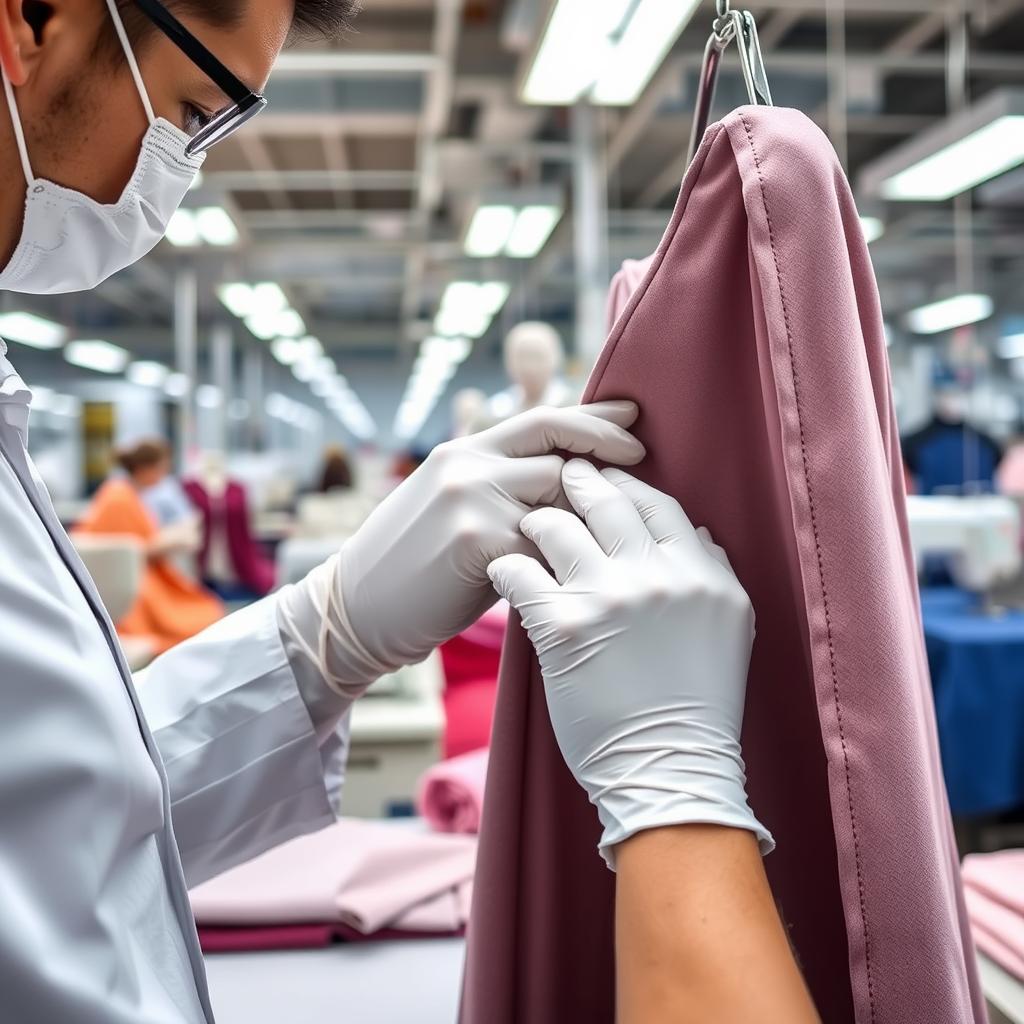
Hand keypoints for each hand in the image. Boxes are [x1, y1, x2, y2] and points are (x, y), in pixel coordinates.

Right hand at [277, 403, 644, 699]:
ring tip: (620, 538)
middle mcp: (467, 467)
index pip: (542, 419)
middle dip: (612, 461)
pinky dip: (566, 565)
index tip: (634, 422)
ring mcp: (470, 502)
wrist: (355, 610)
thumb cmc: (411, 566)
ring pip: (559, 499)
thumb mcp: (448, 507)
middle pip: (560, 452)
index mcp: (463, 453)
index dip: (594, 419)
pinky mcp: (475, 543)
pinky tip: (584, 579)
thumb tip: (568, 484)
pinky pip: (545, 549)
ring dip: (591, 520)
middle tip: (650, 471)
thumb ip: (499, 488)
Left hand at [487, 459, 771, 865]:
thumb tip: (694, 530)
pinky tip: (501, 571)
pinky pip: (519, 572)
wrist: (670, 768)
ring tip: (527, 528)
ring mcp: (610, 596)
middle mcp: (659, 574)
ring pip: (557, 525)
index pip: (656, 502)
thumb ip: (713, 570)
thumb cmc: (696, 704)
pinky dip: (506, 567)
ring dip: (537, 521)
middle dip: (577, 482)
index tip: (605, 478)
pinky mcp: (564, 626)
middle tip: (559, 477)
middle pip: (606, 501)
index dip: (625, 482)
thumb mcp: (728, 625)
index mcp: (701, 572)